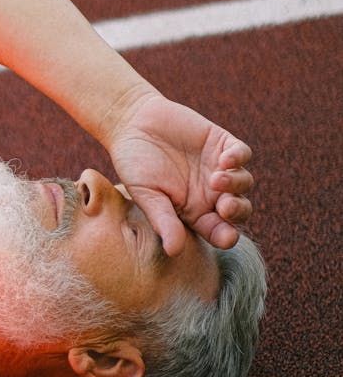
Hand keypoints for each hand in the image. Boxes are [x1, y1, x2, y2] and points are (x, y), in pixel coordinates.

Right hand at [106, 90, 253, 255]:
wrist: (132, 124)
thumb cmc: (135, 165)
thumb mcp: (147, 195)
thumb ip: (163, 220)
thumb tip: (174, 251)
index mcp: (195, 213)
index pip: (219, 230)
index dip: (226, 236)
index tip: (227, 237)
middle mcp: (212, 194)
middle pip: (239, 209)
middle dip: (237, 211)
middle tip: (225, 207)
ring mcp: (219, 168)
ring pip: (244, 182)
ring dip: (236, 184)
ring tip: (216, 179)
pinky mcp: (222, 144)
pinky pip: (242, 153)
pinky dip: (238, 157)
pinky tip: (225, 159)